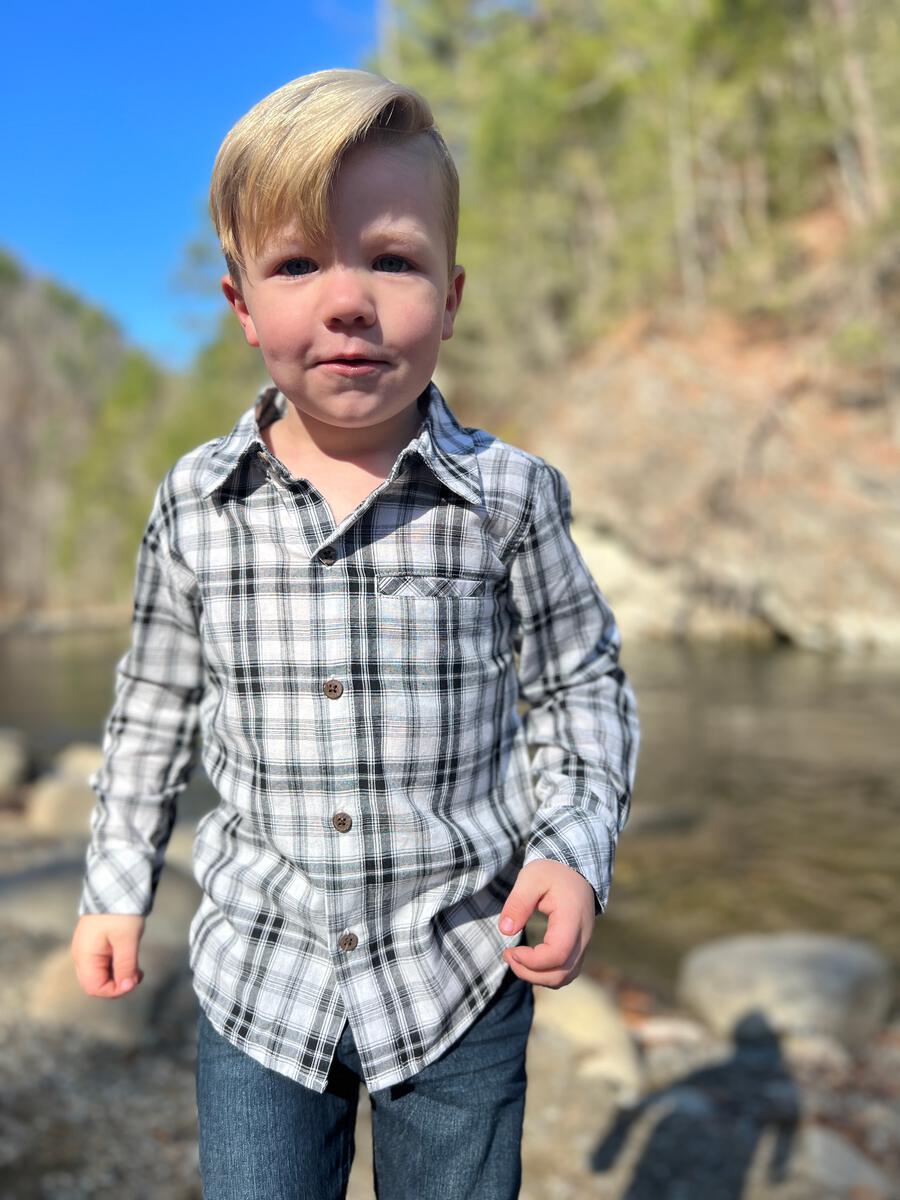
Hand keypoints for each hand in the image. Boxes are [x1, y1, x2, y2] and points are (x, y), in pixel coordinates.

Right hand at [71, 913, 145, 997]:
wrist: (116, 884)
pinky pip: (103, 962)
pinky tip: (131, 960)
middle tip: (138, 975)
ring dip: (119, 975)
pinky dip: (117, 965)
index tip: (134, 981)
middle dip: (117, 984)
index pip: (95, 987)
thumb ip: (126, 965)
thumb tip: (127, 987)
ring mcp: (87, 948)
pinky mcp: (95, 942)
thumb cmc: (120, 911)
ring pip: (101, 973)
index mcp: (84, 955)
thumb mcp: (127, 940)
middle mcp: (81, 955)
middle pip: (96, 983)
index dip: (115, 991)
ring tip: (137, 969)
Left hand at [498, 859, 595, 987]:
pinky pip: (566, 972)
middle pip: (561, 973)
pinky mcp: (578, 948)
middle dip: (530, 973)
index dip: (532, 960)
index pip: (557, 954)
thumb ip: (518, 902)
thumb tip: (505, 930)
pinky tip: (529, 961)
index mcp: (572, 918)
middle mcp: (582, 936)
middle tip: (508, 955)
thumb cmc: (552, 872)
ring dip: (537, 976)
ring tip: (515, 958)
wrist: (575, 870)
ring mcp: (583, 944)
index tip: (511, 949)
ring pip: (564, 977)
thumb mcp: (531, 878)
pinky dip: (547, 974)